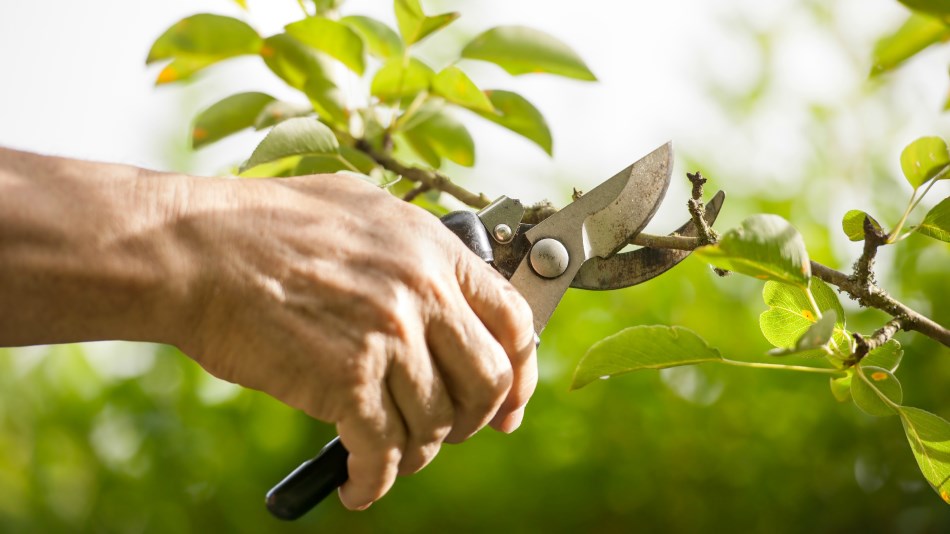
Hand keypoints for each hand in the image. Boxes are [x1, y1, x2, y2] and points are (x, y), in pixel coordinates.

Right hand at [176, 174, 537, 509]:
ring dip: (419, 452)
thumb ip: (413, 247)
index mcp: (433, 249)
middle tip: (452, 432)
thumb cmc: (265, 225)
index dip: (521, 372)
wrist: (196, 249)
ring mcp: (388, 337)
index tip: (510, 403)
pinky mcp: (346, 381)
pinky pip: (383, 452)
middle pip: (488, 382)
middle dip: (475, 420)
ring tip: (392, 455)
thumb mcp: (361, 207)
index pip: (514, 320)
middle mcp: (423, 293)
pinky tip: (359, 486)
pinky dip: (374, 482)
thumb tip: (445, 285)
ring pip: (436, 424)